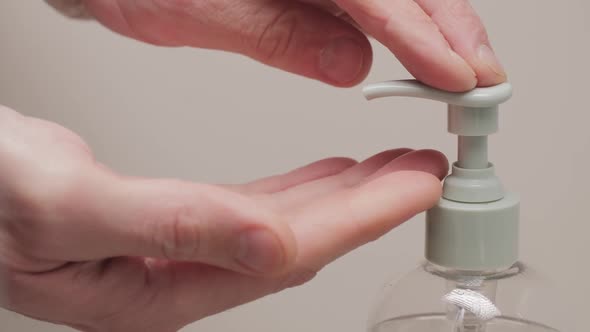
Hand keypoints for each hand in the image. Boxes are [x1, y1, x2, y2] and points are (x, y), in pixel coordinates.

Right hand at [0, 105, 446, 330]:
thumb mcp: (68, 205)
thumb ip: (168, 226)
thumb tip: (266, 245)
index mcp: (161, 287)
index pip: (290, 254)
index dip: (361, 219)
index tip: (416, 186)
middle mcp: (181, 276)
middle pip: (302, 242)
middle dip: (370, 206)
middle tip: (424, 173)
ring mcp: (183, 252)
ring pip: (288, 225)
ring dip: (345, 196)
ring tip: (392, 169)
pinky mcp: (177, 224)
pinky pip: (258, 209)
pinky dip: (303, 190)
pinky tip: (328, 177)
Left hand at [82, 0, 505, 90]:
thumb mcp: (201, 11)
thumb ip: (280, 34)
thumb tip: (353, 65)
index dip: (420, 34)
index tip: (454, 74)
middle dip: (449, 28)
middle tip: (480, 76)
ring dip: (436, 31)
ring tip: (463, 70)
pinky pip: (369, 5)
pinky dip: (402, 32)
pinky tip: (420, 56)